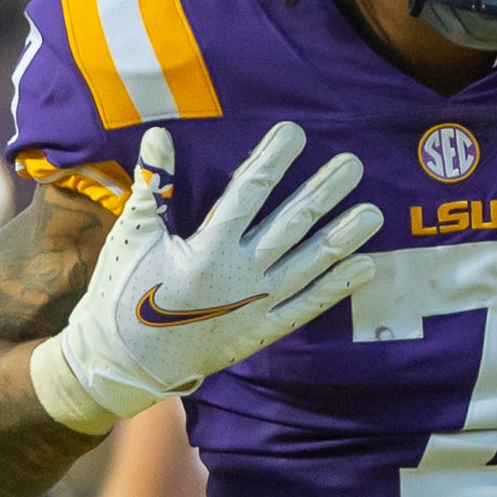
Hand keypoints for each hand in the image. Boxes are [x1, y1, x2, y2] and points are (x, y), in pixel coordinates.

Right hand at [31, 123, 382, 433]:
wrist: (122, 363)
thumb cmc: (122, 292)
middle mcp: (239, 275)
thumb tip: (159, 134)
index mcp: (206, 248)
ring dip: (343, 237)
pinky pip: (307, 308)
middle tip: (353, 164)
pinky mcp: (262, 331)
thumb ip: (153, 185)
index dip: (273, 160)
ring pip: (309, 265)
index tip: (295, 133)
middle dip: (323, 192)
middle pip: (291, 224)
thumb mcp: (132, 235)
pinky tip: (365, 267)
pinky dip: (336, 289)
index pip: (248, 192)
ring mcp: (255, 306)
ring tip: (374, 212)